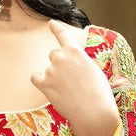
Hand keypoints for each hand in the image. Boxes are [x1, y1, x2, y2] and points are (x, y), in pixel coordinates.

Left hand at [31, 20, 120, 135]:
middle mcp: (62, 57)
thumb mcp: (96, 72)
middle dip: (59, 63)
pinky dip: (40, 81)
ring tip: (66, 90)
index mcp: (76, 52)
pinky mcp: (44, 83)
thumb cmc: (100, 94)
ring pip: (47, 69)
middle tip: (69, 79)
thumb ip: (84, 65)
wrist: (93, 112)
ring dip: (53, 76)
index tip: (50, 23)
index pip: (63, 36)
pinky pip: (35, 77)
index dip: (56, 28)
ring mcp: (52, 70)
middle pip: (54, 54)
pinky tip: (49, 88)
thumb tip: (88, 71)